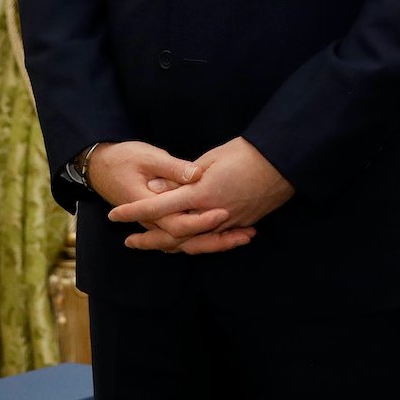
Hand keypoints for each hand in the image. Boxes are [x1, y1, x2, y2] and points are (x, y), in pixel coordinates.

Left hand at [109, 137, 293, 253]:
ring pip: (193, 243)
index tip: (115, 215)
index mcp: (200, 193)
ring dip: (171, 246)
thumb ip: (183, 176)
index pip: (159, 207)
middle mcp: (211, 213)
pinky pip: (212, 240)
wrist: (284, 162)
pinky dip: (196, 243)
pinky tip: (187, 242)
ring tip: (155, 246)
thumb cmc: (248, 153)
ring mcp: (227, 223)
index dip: (135, 212)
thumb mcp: (212, 157)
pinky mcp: (240, 225)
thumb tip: (156, 189)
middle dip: (149, 240)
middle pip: (173, 235)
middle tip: (129, 242)